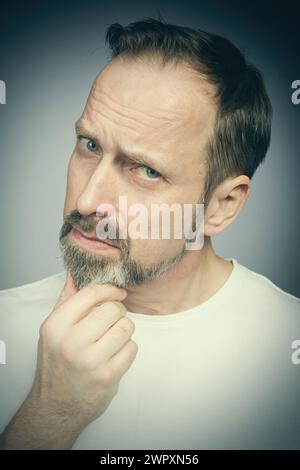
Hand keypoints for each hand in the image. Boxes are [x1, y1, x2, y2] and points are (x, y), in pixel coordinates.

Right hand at [2, 272, 137, 448]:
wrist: (57, 405)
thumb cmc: (57, 362)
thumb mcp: (53, 330)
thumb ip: (66, 301)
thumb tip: (75, 274)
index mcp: (56, 326)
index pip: (90, 294)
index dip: (109, 290)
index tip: (117, 293)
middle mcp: (71, 342)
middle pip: (113, 309)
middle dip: (118, 312)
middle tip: (113, 320)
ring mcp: (90, 361)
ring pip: (126, 328)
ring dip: (124, 331)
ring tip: (113, 338)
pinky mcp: (108, 377)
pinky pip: (132, 349)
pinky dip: (127, 350)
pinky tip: (115, 355)